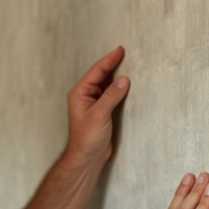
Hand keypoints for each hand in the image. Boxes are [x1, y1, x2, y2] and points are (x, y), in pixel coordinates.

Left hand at [65, 46, 128, 166]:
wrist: (87, 158)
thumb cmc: (87, 138)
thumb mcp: (100, 115)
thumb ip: (111, 96)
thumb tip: (124, 80)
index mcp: (80, 93)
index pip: (96, 72)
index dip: (109, 60)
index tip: (120, 50)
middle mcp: (85, 96)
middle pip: (101, 75)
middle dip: (113, 65)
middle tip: (125, 53)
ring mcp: (94, 103)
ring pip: (106, 85)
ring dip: (116, 76)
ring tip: (128, 65)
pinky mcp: (102, 111)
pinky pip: (111, 95)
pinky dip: (119, 88)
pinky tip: (127, 84)